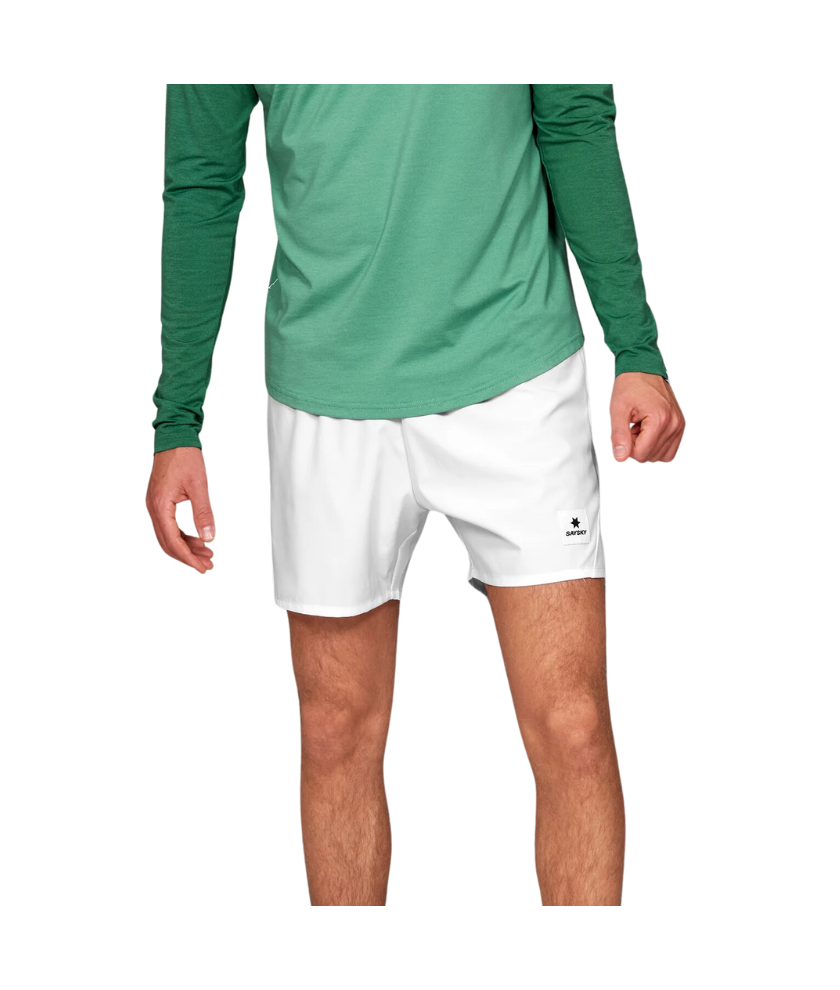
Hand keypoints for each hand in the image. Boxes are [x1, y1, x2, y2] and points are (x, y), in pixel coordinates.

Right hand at [146, 447, 214, 572]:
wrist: (174, 437)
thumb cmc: (184, 456)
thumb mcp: (199, 486)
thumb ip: (203, 513)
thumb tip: (209, 538)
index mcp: (160, 505)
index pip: (172, 541)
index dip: (188, 558)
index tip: (202, 568)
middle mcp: (153, 508)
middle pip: (168, 543)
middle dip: (188, 556)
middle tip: (207, 565)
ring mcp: (155, 505)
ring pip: (168, 535)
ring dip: (186, 547)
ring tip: (207, 553)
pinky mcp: (160, 501)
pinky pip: (169, 525)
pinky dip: (182, 535)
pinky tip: (197, 538)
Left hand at [610, 372, 684, 462]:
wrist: (644, 369)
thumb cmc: (631, 385)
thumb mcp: (618, 409)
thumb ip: (619, 435)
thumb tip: (620, 457)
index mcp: (660, 419)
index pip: (641, 454)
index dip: (628, 446)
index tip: (627, 428)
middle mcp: (674, 424)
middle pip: (650, 456)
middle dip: (637, 445)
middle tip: (633, 425)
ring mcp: (679, 425)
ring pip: (660, 456)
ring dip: (647, 445)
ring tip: (641, 426)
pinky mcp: (680, 425)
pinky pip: (669, 450)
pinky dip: (657, 445)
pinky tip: (648, 430)